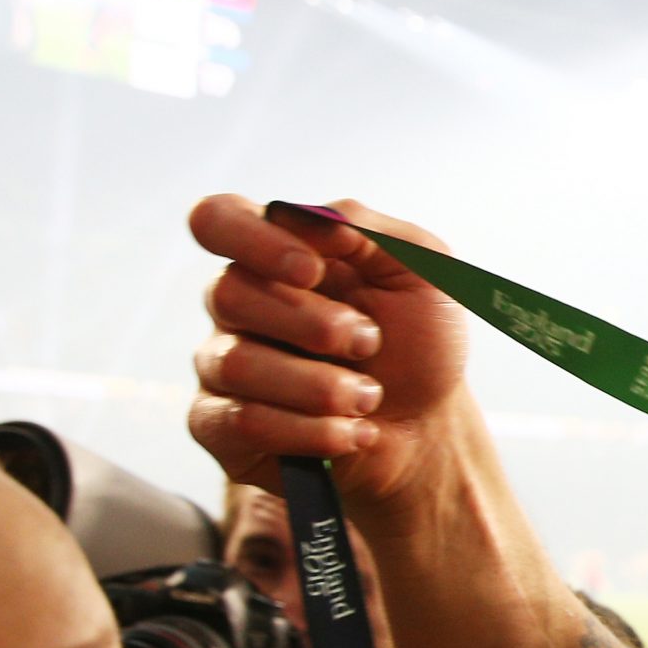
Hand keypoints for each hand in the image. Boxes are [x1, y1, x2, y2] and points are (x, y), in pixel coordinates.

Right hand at [187, 195, 479, 509]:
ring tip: (369, 398)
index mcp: (277, 255)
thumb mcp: (422, 272)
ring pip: (236, 365)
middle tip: (369, 343)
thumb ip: (367, 229)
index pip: (219, 220)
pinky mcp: (223, 426)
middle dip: (314, 325)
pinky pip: (241, 423)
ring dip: (321, 386)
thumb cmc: (420, 342)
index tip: (312, 271)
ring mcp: (224, 365)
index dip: (255, 241)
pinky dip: (309, 432)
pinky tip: (352, 433)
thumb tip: (302, 214)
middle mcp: (239, 306)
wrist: (428, 428)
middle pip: (227, 295)